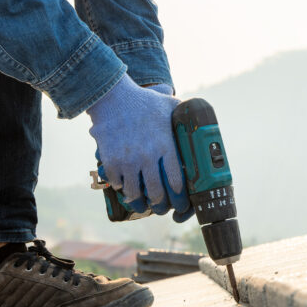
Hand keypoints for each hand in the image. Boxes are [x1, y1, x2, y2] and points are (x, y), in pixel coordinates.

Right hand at [87, 76, 190, 217]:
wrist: (113, 97)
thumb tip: (194, 114)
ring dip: (139, 202)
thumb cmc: (143, 100)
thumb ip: (182, 113)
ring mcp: (129, 160)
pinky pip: (117, 184)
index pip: (177, 181)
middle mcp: (149, 156)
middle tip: (161, 208)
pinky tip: (124, 187)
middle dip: (160, 206)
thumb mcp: (168, 104)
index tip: (181, 203)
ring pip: (136, 193)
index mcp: (166, 146)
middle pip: (157, 193)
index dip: (180, 197)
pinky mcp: (112, 161)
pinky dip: (121, 188)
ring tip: (142, 205)